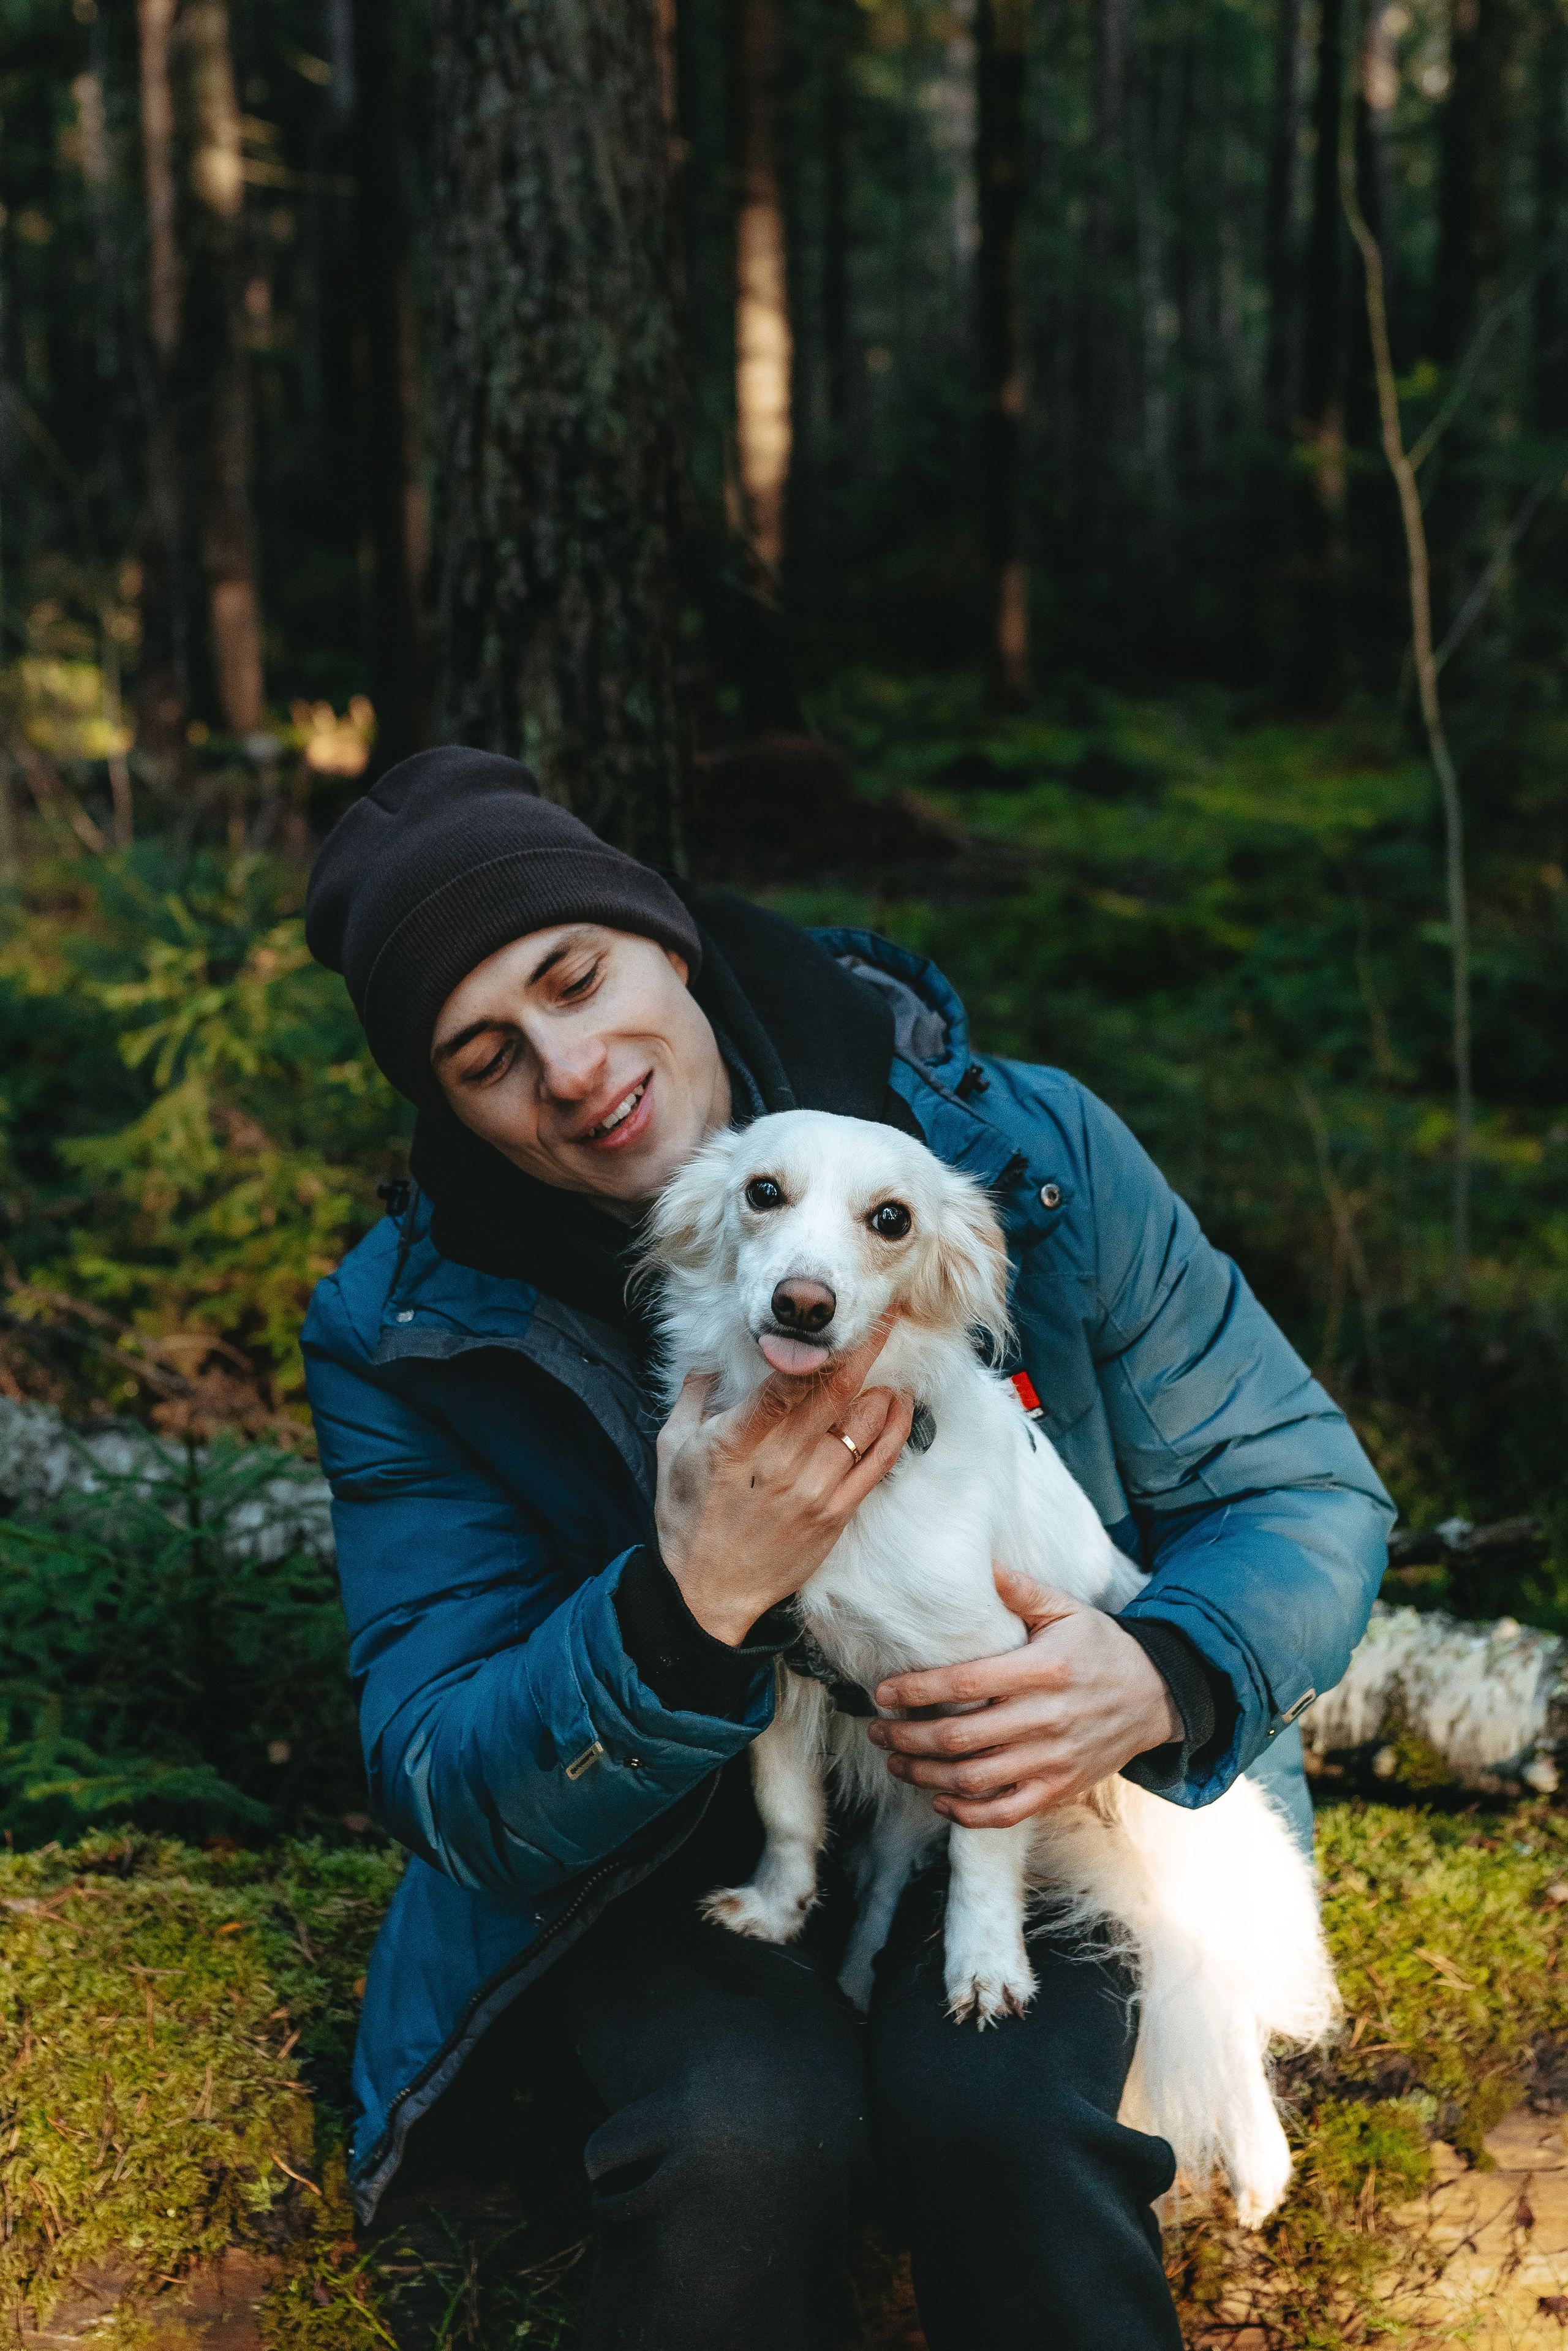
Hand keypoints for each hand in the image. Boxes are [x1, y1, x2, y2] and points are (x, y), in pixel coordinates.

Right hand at [655, 1313, 913, 1645]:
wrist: (705, 1594)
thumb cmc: (686, 1519)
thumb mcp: (672, 1450)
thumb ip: (693, 1398)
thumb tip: (707, 1360)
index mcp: (735, 1441)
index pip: (786, 1383)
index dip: (819, 1347)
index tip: (838, 1320)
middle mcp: (779, 1463)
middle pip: (834, 1394)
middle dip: (863, 1350)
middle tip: (881, 1319)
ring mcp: (813, 1491)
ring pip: (862, 1425)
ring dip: (880, 1388)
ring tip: (888, 1363)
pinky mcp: (835, 1515)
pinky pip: (877, 1464)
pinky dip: (893, 1429)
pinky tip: (898, 1404)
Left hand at [866, 1564, 1180, 1826]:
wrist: (1156, 1696)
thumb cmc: (1101, 1648)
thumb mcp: (1069, 1610)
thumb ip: (1024, 1591)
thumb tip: (985, 1567)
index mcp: (1042, 1670)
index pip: (966, 1683)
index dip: (918, 1689)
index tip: (883, 1692)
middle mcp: (1045, 1718)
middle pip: (960, 1737)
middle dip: (908, 1737)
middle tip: (877, 1730)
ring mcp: (1053, 1759)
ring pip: (975, 1778)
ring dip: (925, 1774)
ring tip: (896, 1761)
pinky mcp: (1060, 1788)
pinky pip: (1006, 1811)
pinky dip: (967, 1812)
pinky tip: (939, 1797)